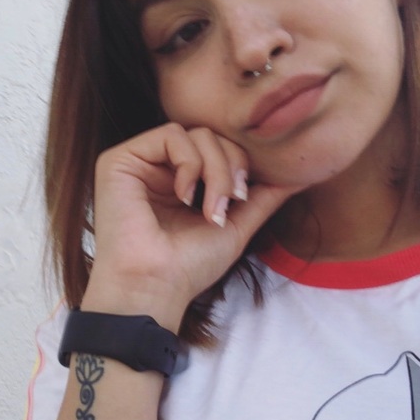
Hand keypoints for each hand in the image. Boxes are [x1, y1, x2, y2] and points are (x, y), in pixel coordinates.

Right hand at [81, 123, 297, 329]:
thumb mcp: (238, 225)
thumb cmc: (191, 264)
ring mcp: (141, 163)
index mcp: (184, 181)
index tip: (242, 199)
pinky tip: (183, 196)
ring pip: (196, 134)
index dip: (239, 165)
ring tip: (207, 208)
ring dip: (213, 170)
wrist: (156, 285)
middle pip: (211, 136)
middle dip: (230, 167)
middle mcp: (161, 168)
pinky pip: (170, 135)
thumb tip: (299, 176)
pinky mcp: (120, 160)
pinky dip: (188, 164)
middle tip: (227, 204)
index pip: (221, 148)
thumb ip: (263, 197)